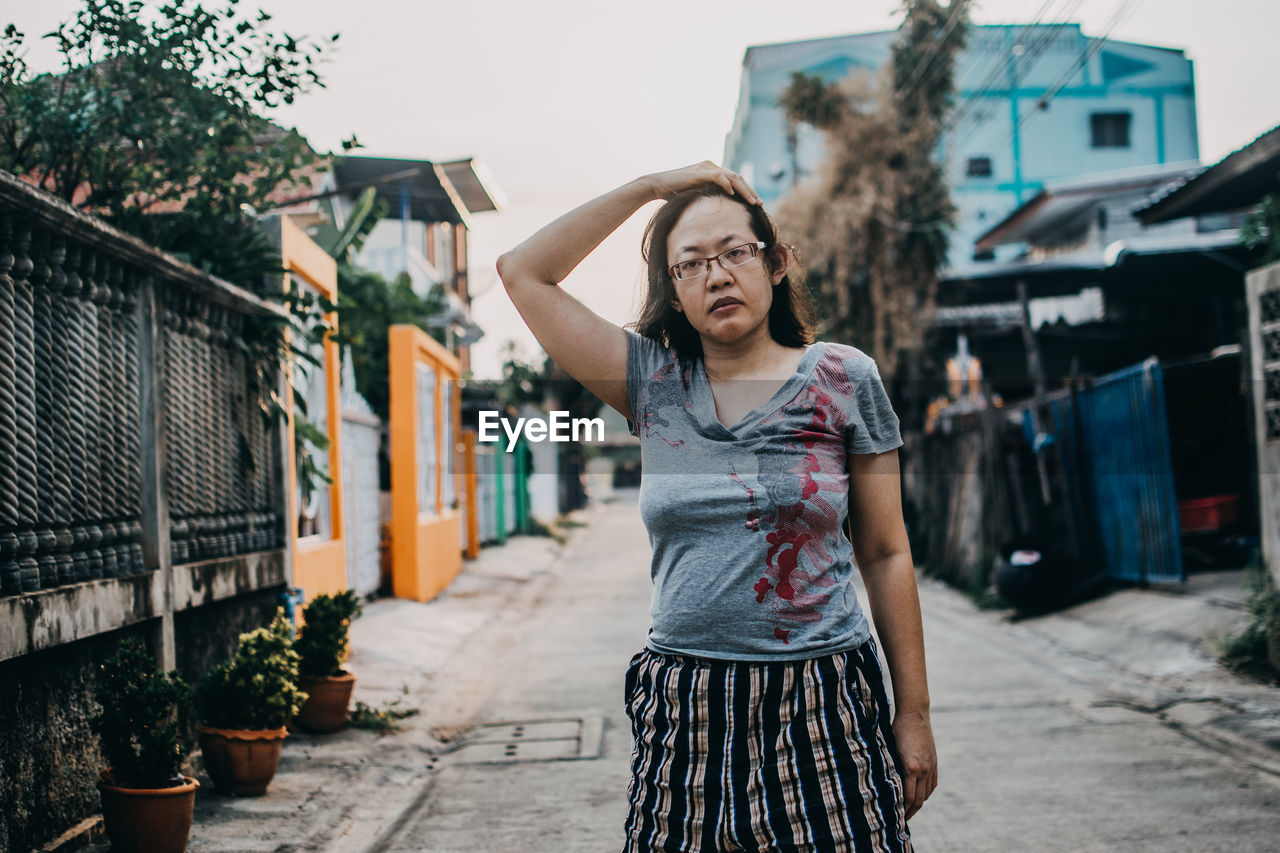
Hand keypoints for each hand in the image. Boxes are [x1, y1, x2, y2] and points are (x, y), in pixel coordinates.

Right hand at [646, 161, 761, 205]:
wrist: (657, 185)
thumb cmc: (673, 194)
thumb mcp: (696, 197)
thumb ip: (708, 199)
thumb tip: (719, 214)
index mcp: (712, 172)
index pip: (735, 180)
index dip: (746, 192)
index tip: (755, 205)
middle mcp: (711, 167)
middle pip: (737, 177)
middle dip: (750, 192)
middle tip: (760, 204)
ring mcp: (705, 168)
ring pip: (731, 177)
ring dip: (744, 190)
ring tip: (752, 202)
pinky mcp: (699, 172)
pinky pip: (718, 176)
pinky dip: (727, 184)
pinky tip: (733, 194)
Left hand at [891, 710, 936, 819]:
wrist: (914, 714)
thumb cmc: (896, 729)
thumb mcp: (889, 748)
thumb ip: (890, 767)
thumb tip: (883, 783)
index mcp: (910, 767)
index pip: (909, 797)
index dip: (902, 809)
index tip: (894, 815)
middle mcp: (923, 769)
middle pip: (919, 799)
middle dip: (910, 811)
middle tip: (901, 819)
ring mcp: (931, 766)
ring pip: (927, 793)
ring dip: (919, 804)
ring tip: (909, 810)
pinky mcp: (934, 762)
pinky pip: (933, 784)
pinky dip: (926, 793)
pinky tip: (920, 796)